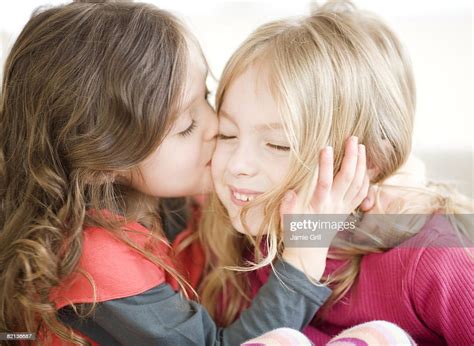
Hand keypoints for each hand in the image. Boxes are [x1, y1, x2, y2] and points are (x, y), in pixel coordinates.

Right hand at [280, 136, 369, 280]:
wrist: (309, 253)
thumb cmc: (296, 234)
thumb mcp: (287, 222)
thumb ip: (288, 208)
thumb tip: (290, 194)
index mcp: (318, 207)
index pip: (324, 182)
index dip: (326, 165)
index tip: (326, 147)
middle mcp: (334, 206)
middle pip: (347, 178)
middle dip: (351, 157)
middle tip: (352, 139)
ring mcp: (343, 208)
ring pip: (358, 184)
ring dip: (361, 164)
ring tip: (361, 146)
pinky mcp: (347, 210)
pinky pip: (362, 193)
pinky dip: (366, 178)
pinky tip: (366, 166)